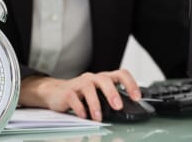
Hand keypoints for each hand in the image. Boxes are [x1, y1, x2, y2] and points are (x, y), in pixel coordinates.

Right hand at [18, 69, 141, 121]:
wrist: (54, 93)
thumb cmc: (80, 95)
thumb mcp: (98, 95)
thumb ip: (110, 99)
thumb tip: (127, 111)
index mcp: (103, 79)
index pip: (120, 74)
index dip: (131, 84)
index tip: (137, 97)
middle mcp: (92, 79)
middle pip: (104, 79)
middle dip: (112, 93)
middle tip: (117, 106)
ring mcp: (79, 84)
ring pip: (88, 88)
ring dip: (95, 104)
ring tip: (98, 117)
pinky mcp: (67, 92)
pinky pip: (74, 98)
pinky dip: (79, 108)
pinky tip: (83, 115)